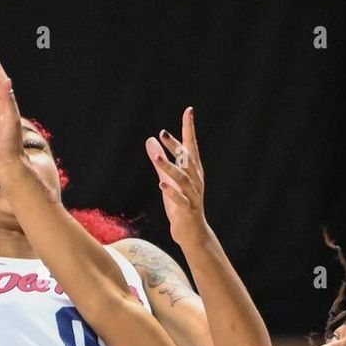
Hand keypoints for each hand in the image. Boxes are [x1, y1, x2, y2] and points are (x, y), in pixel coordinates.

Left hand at [145, 106, 208, 246]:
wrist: (193, 234)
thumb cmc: (181, 205)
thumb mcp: (168, 179)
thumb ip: (160, 161)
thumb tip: (150, 140)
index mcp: (193, 171)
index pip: (191, 146)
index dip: (189, 129)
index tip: (189, 111)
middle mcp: (196, 180)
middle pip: (187, 159)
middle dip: (176, 146)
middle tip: (163, 132)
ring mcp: (193, 196)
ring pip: (183, 179)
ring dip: (169, 167)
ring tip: (157, 158)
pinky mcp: (188, 211)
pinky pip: (180, 200)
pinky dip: (171, 192)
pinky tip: (162, 185)